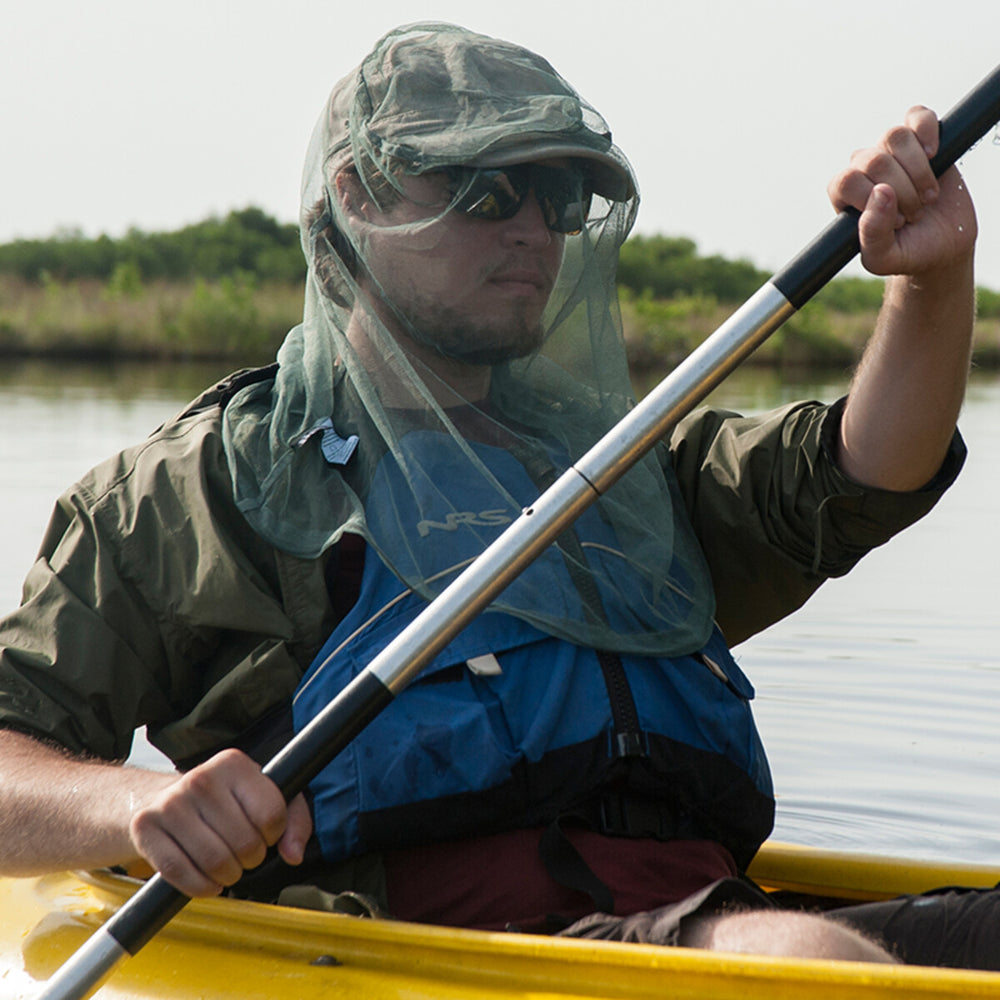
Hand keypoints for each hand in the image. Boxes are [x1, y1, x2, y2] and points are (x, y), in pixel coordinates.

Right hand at [128, 748, 311, 896]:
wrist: (158, 799)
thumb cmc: (220, 801)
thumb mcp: (262, 796)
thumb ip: (293, 820)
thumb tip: (294, 854)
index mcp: (234, 763)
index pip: (272, 814)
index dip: (274, 835)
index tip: (264, 834)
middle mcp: (201, 778)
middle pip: (245, 842)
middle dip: (251, 859)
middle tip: (244, 855)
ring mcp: (170, 802)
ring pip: (215, 861)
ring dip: (228, 876)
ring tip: (227, 868)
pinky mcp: (145, 827)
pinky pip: (179, 872)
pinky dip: (200, 887)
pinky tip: (207, 881)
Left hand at [827, 105, 976, 276]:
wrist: (942, 245)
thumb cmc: (906, 251)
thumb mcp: (883, 257)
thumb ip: (873, 234)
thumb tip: (880, 193)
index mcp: (844, 194)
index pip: (847, 181)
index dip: (873, 200)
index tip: (896, 222)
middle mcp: (863, 168)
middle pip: (874, 160)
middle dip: (902, 191)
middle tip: (914, 214)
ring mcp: (891, 151)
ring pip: (894, 137)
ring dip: (918, 171)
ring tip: (927, 196)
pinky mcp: (920, 137)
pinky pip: (918, 115)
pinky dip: (928, 131)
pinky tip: (935, 155)